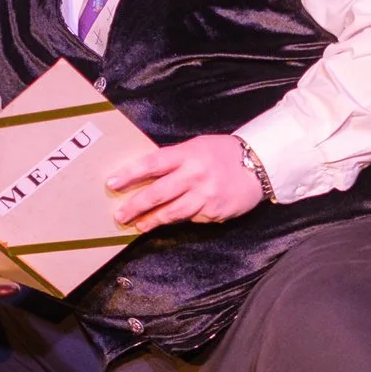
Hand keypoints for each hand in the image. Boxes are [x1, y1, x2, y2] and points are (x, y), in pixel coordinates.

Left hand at [103, 134, 265, 230]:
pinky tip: (167, 222)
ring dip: (152, 220)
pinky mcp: (213, 212)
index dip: (130, 174)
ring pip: (172, 212)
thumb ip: (174, 159)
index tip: (112, 183)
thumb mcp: (197, 147)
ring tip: (138, 224)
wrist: (259, 166)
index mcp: (188, 154)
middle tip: (119, 214)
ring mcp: (205, 196)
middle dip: (135, 205)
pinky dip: (177, 220)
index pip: (152, 163)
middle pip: (158, 193)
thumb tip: (145, 175)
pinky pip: (190, 219)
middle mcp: (195, 175)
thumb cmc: (223, 153)